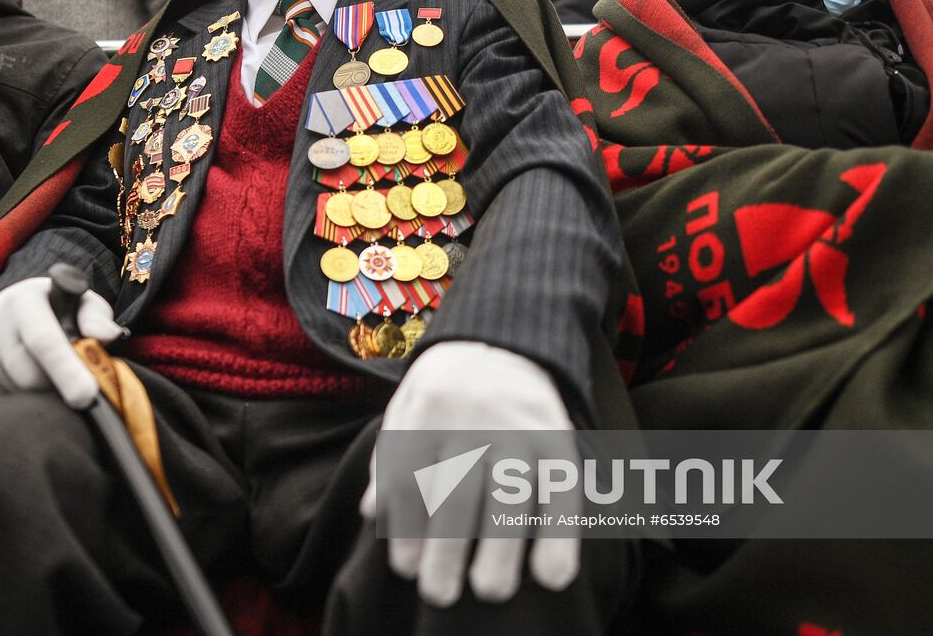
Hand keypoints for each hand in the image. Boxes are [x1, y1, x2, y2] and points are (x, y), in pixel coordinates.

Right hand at [0, 276, 122, 408]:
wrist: (14, 310)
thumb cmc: (61, 310)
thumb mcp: (83, 305)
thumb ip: (96, 319)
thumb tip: (109, 336)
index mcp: (23, 301)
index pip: (44, 341)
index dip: (66, 370)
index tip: (88, 396)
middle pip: (30, 376)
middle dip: (59, 388)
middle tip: (78, 385)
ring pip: (17, 392)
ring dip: (41, 394)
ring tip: (51, 375)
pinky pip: (0, 398)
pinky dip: (21, 397)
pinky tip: (28, 378)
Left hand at [360, 341, 580, 606]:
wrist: (503, 336)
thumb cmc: (443, 389)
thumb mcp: (405, 408)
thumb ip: (387, 458)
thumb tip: (370, 512)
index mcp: (426, 411)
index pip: (410, 478)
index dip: (405, 528)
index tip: (405, 569)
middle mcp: (473, 419)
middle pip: (457, 493)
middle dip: (446, 551)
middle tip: (438, 595)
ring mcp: (520, 428)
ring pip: (510, 495)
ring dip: (501, 551)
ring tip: (489, 592)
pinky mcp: (557, 438)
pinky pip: (562, 491)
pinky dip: (560, 536)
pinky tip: (550, 577)